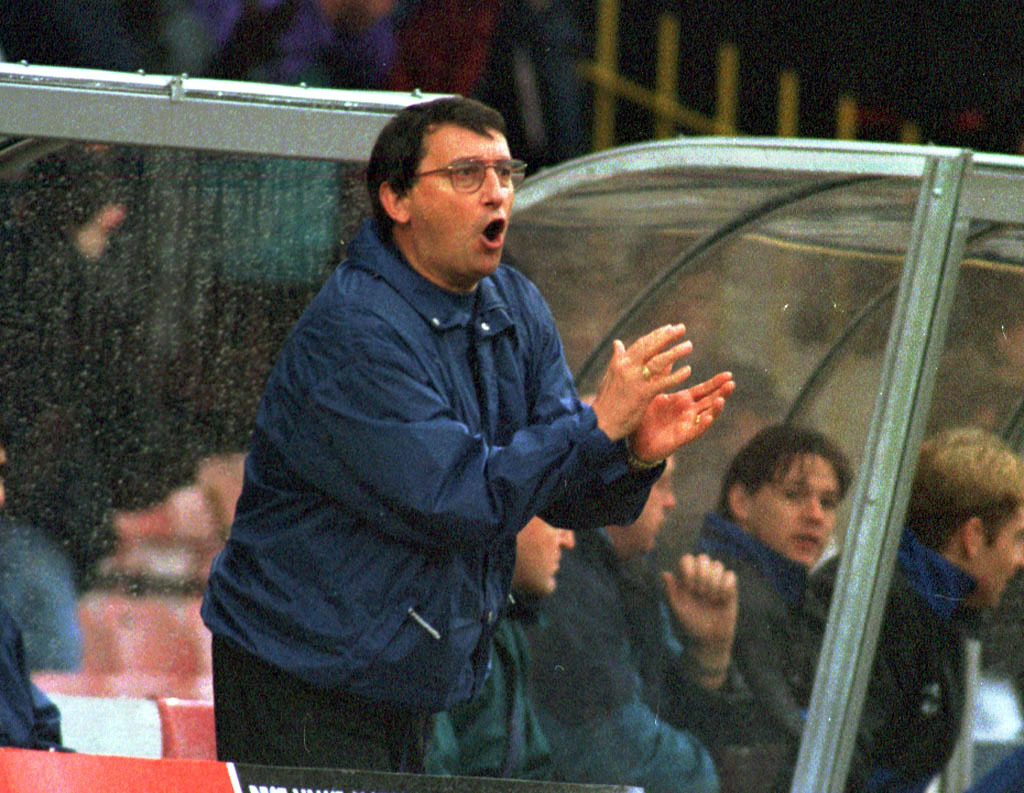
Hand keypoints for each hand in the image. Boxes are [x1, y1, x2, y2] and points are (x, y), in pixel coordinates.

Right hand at [589, 324, 696, 441]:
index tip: (668, 327)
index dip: (655, 335)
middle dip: (667, 336)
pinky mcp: (642, 395)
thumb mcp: (609, 377)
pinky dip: (676, 376)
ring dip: (675, 352)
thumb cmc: (605, 402)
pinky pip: (663, 382)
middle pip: (650, 347)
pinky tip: (688, 371)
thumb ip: (617, 359)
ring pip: (658, 361)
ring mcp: (635, 381)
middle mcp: (627, 368)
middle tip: (681, 328)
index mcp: (620, 363)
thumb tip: (617, 343)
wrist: (600, 424)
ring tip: (688, 345)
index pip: (640, 344)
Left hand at [627, 371, 733, 462]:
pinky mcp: (680, 438)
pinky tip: (708, 418)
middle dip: (721, 393)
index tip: (729, 374)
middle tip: (732, 383)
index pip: (703, 389)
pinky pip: (693, 431)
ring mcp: (686, 425)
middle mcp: (688, 412)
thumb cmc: (645, 417)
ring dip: (715, 409)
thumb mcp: (654, 392)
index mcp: (683, 400)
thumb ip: (662, 375)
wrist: (634, 440)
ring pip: (706, 417)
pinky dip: (702, 425)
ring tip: (721, 399)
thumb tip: (667, 354)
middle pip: (709, 401)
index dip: (716, 382)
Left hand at [662, 553, 736, 686]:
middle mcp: (702, 575)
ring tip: (711, 599)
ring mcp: (717, 580)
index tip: (688, 588)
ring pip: (718, 565)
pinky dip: (726, 588)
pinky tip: (722, 600)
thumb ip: (671, 591)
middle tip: (700, 594)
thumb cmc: (691, 623)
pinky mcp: (730, 587)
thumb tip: (664, 573)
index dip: (688, 570)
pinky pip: (731, 575)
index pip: (687, 559)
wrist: (710, 638)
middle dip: (702, 576)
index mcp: (687, 578)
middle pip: (703, 557)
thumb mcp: (678, 609)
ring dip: (714, 583)